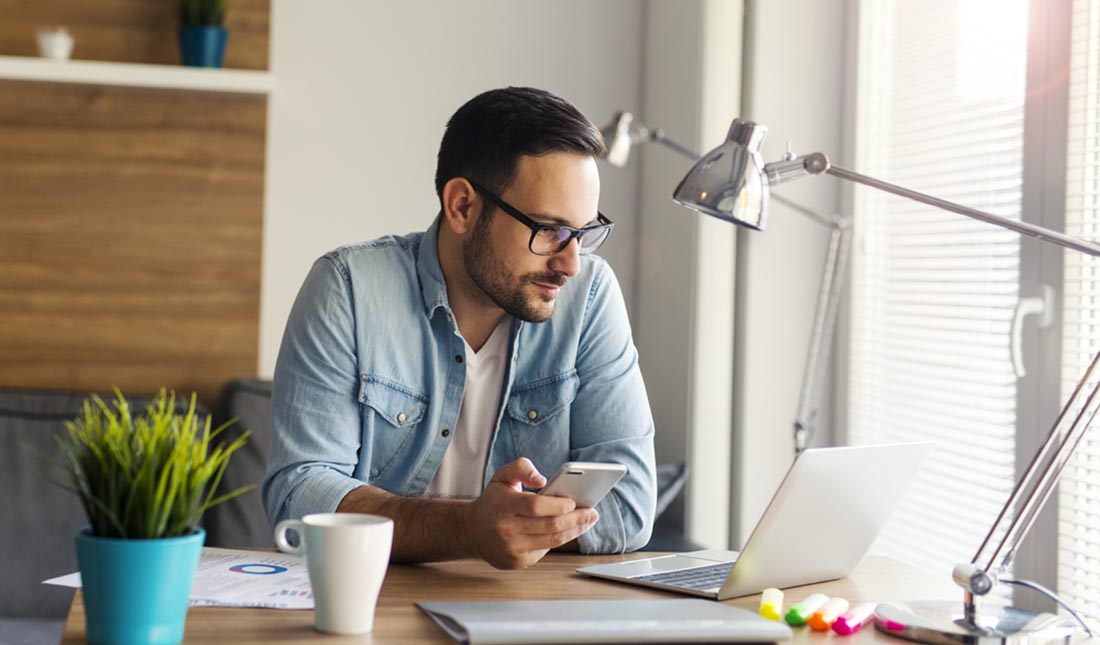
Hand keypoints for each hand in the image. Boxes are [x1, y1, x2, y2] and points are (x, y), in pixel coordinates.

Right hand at [462, 458, 598, 568]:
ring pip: (552, 541)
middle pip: (549, 526)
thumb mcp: (502, 477)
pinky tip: (570, 530)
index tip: (574, 502)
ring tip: (588, 521)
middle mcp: (506, 529)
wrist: (471, 531)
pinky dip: (560, 540)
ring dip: (575, 531)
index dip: (558, 505)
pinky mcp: (517, 562)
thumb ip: (522, 468)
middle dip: (575, 519)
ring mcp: (511, 549)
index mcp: (502, 506)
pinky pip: (545, 550)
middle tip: (592, 512)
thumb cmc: (493, 501)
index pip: (535, 506)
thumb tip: (542, 479)